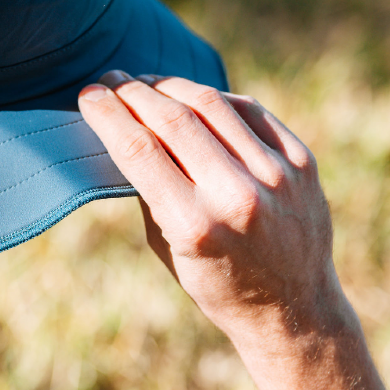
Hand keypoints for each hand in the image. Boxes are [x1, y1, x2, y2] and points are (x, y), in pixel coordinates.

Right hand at [78, 71, 344, 340]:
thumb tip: (122, 127)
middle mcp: (237, 196)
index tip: (88, 95)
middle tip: (111, 80)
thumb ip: (148, 187)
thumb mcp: (165, 244)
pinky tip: (191, 97)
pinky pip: (249, 110)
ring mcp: (275, 175)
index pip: (138, 149)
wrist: (293, 308)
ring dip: (170, 86)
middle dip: (133, 92)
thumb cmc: (215, 281)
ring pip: (211, 103)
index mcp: (194, 226)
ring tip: (146, 83)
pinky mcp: (301, 162)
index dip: (107, 114)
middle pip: (172, 118)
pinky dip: (213, 98)